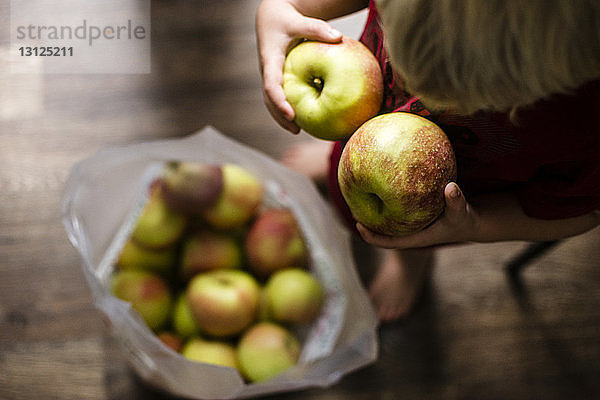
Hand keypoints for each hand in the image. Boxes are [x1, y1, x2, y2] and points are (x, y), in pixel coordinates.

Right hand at [256, 0, 341, 133]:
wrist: (270, 17)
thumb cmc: (285, 19)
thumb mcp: (299, 21)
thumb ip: (317, 28)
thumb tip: (338, 37)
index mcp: (270, 60)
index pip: (271, 85)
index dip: (280, 101)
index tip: (291, 114)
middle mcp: (268, 71)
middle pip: (269, 100)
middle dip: (280, 116)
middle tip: (296, 129)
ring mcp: (271, 76)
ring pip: (271, 101)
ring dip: (281, 117)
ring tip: (298, 130)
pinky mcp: (276, 78)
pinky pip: (279, 96)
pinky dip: (287, 108)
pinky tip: (302, 118)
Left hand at [356, 182, 479, 248]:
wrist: (472, 221)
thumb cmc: (465, 220)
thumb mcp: (462, 212)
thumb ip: (456, 202)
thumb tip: (451, 187)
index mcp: (415, 237)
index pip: (388, 242)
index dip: (371, 237)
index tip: (357, 226)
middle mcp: (410, 231)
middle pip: (381, 230)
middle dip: (365, 220)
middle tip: (350, 205)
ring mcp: (412, 224)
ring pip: (387, 218)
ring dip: (373, 208)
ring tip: (357, 192)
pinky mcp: (415, 214)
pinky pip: (397, 207)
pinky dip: (388, 198)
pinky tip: (381, 180)